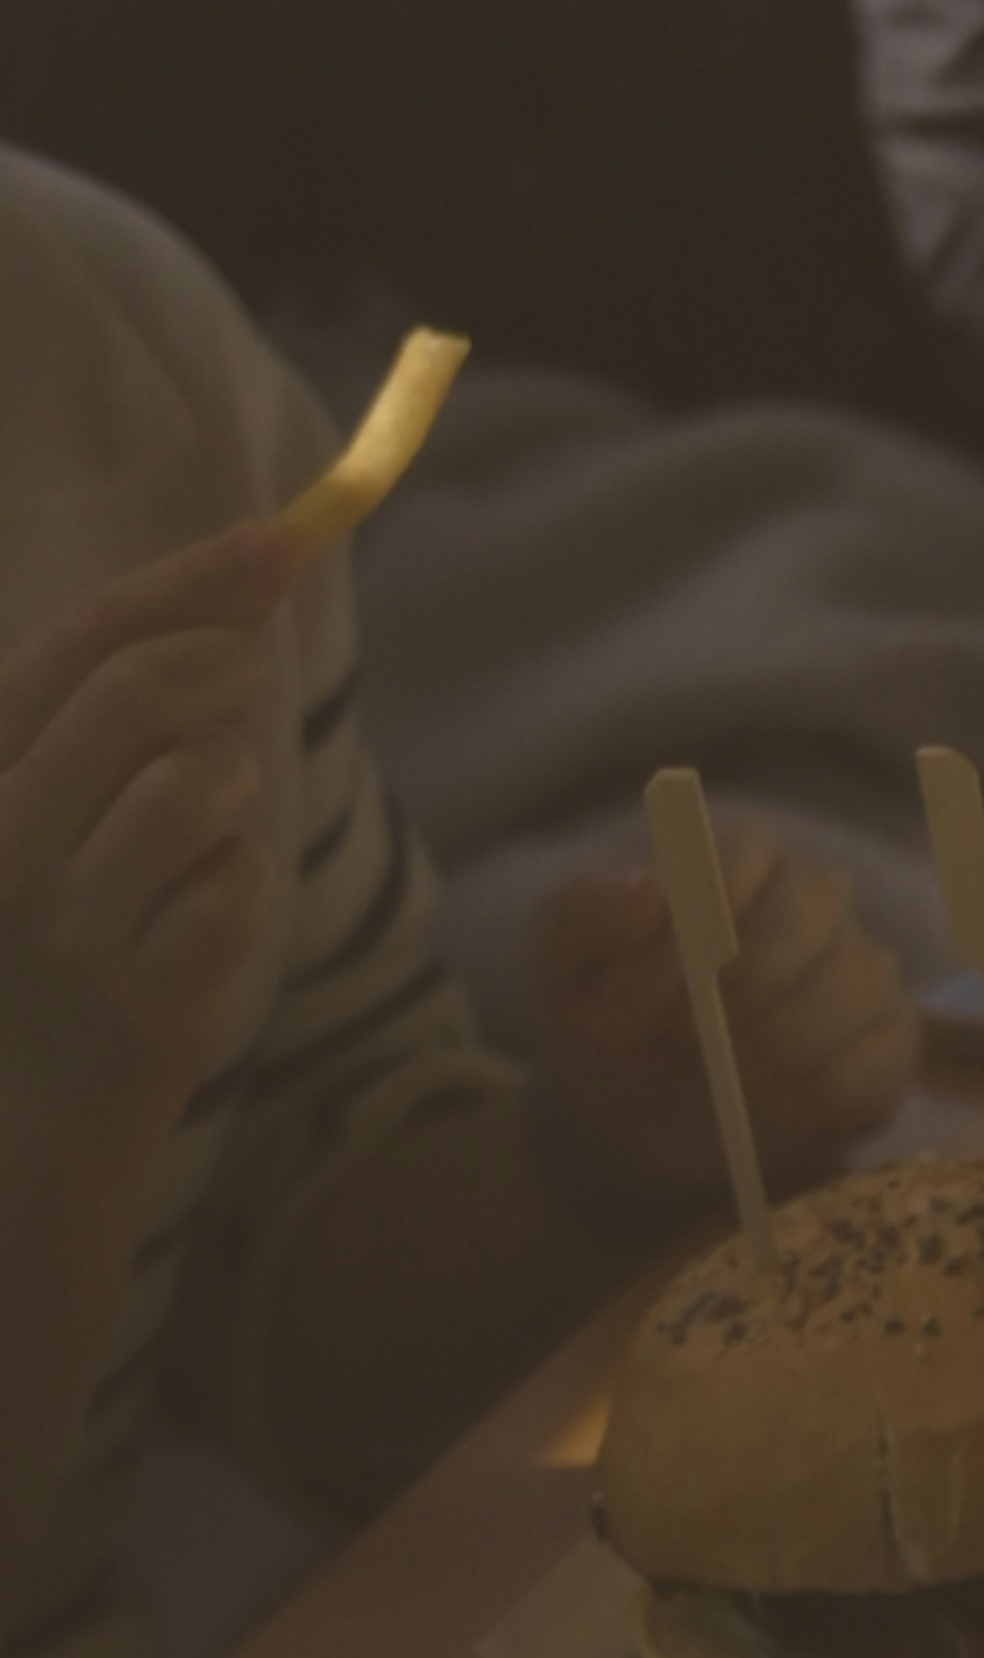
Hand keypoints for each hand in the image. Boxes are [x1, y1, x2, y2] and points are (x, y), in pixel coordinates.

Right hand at [0, 520, 293, 1160]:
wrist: (26, 1118)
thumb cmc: (56, 928)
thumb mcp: (58, 796)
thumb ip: (130, 689)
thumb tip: (251, 567)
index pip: (76, 644)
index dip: (185, 582)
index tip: (283, 539)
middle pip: (139, 696)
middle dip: (219, 669)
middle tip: (241, 681)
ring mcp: (58, 931)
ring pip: (198, 790)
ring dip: (227, 796)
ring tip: (195, 833)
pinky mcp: (136, 1009)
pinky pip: (238, 891)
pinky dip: (242, 892)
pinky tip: (199, 925)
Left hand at [534, 822, 918, 1190]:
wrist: (631, 1110)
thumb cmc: (603, 1016)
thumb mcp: (563, 964)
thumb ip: (587, 913)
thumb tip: (645, 886)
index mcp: (737, 854)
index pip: (739, 859)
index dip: (688, 935)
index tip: (634, 1002)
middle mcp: (814, 895)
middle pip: (810, 915)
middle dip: (738, 994)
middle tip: (685, 1046)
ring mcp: (863, 967)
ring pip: (854, 989)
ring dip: (775, 1051)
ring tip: (723, 1082)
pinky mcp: (891, 1044)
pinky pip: (878, 1065)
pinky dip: (815, 1099)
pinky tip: (765, 1107)